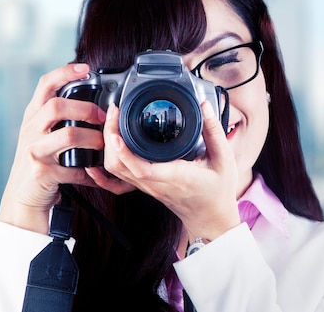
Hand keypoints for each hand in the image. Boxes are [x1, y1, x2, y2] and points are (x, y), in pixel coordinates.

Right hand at [0, 63, 117, 233]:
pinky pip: (73, 168)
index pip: (45, 84)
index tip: (86, 68)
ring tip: (102, 143)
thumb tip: (94, 103)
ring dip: (92, 139)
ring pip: (68, 135)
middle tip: (102, 116)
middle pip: (57, 106)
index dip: (65, 72)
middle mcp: (30, 130)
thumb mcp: (43, 134)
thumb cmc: (40, 161)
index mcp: (33, 116)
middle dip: (85, 108)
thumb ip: (60, 117)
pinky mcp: (42, 172)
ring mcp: (34, 151)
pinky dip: (89, 172)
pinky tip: (95, 174)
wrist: (23, 197)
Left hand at [90, 100, 240, 241]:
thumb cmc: (218, 191)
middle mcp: (155, 183)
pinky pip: (118, 179)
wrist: (211, 218)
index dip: (124, 151)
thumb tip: (205, 106)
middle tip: (115, 112)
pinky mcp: (144, 186)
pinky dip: (106, 166)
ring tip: (113, 121)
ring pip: (116, 170)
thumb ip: (213, 131)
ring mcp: (147, 186)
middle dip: (110, 137)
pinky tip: (100, 156)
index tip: (116, 131)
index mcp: (175, 176)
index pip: (142, 168)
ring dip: (108, 146)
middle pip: (120, 165)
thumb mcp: (224, 159)